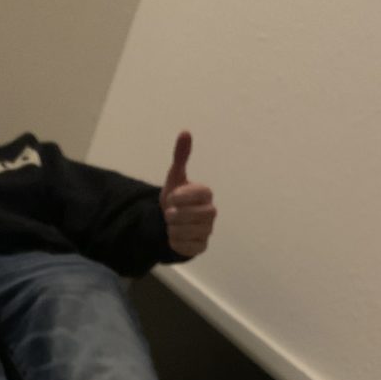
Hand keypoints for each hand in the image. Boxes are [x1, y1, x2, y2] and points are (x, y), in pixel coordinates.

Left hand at [159, 131, 216, 257]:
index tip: (171, 198)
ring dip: (173, 228)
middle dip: (175, 214)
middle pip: (193, 215)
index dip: (180, 197)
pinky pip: (186, 247)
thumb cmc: (176, 199)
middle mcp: (211, 212)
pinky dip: (175, 242)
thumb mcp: (175, 177)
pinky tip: (174, 236)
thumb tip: (185, 132)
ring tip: (172, 224)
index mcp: (206, 193)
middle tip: (169, 213)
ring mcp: (208, 230)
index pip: (197, 193)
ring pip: (187, 231)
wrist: (169, 223)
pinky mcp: (201, 247)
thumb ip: (181, 157)